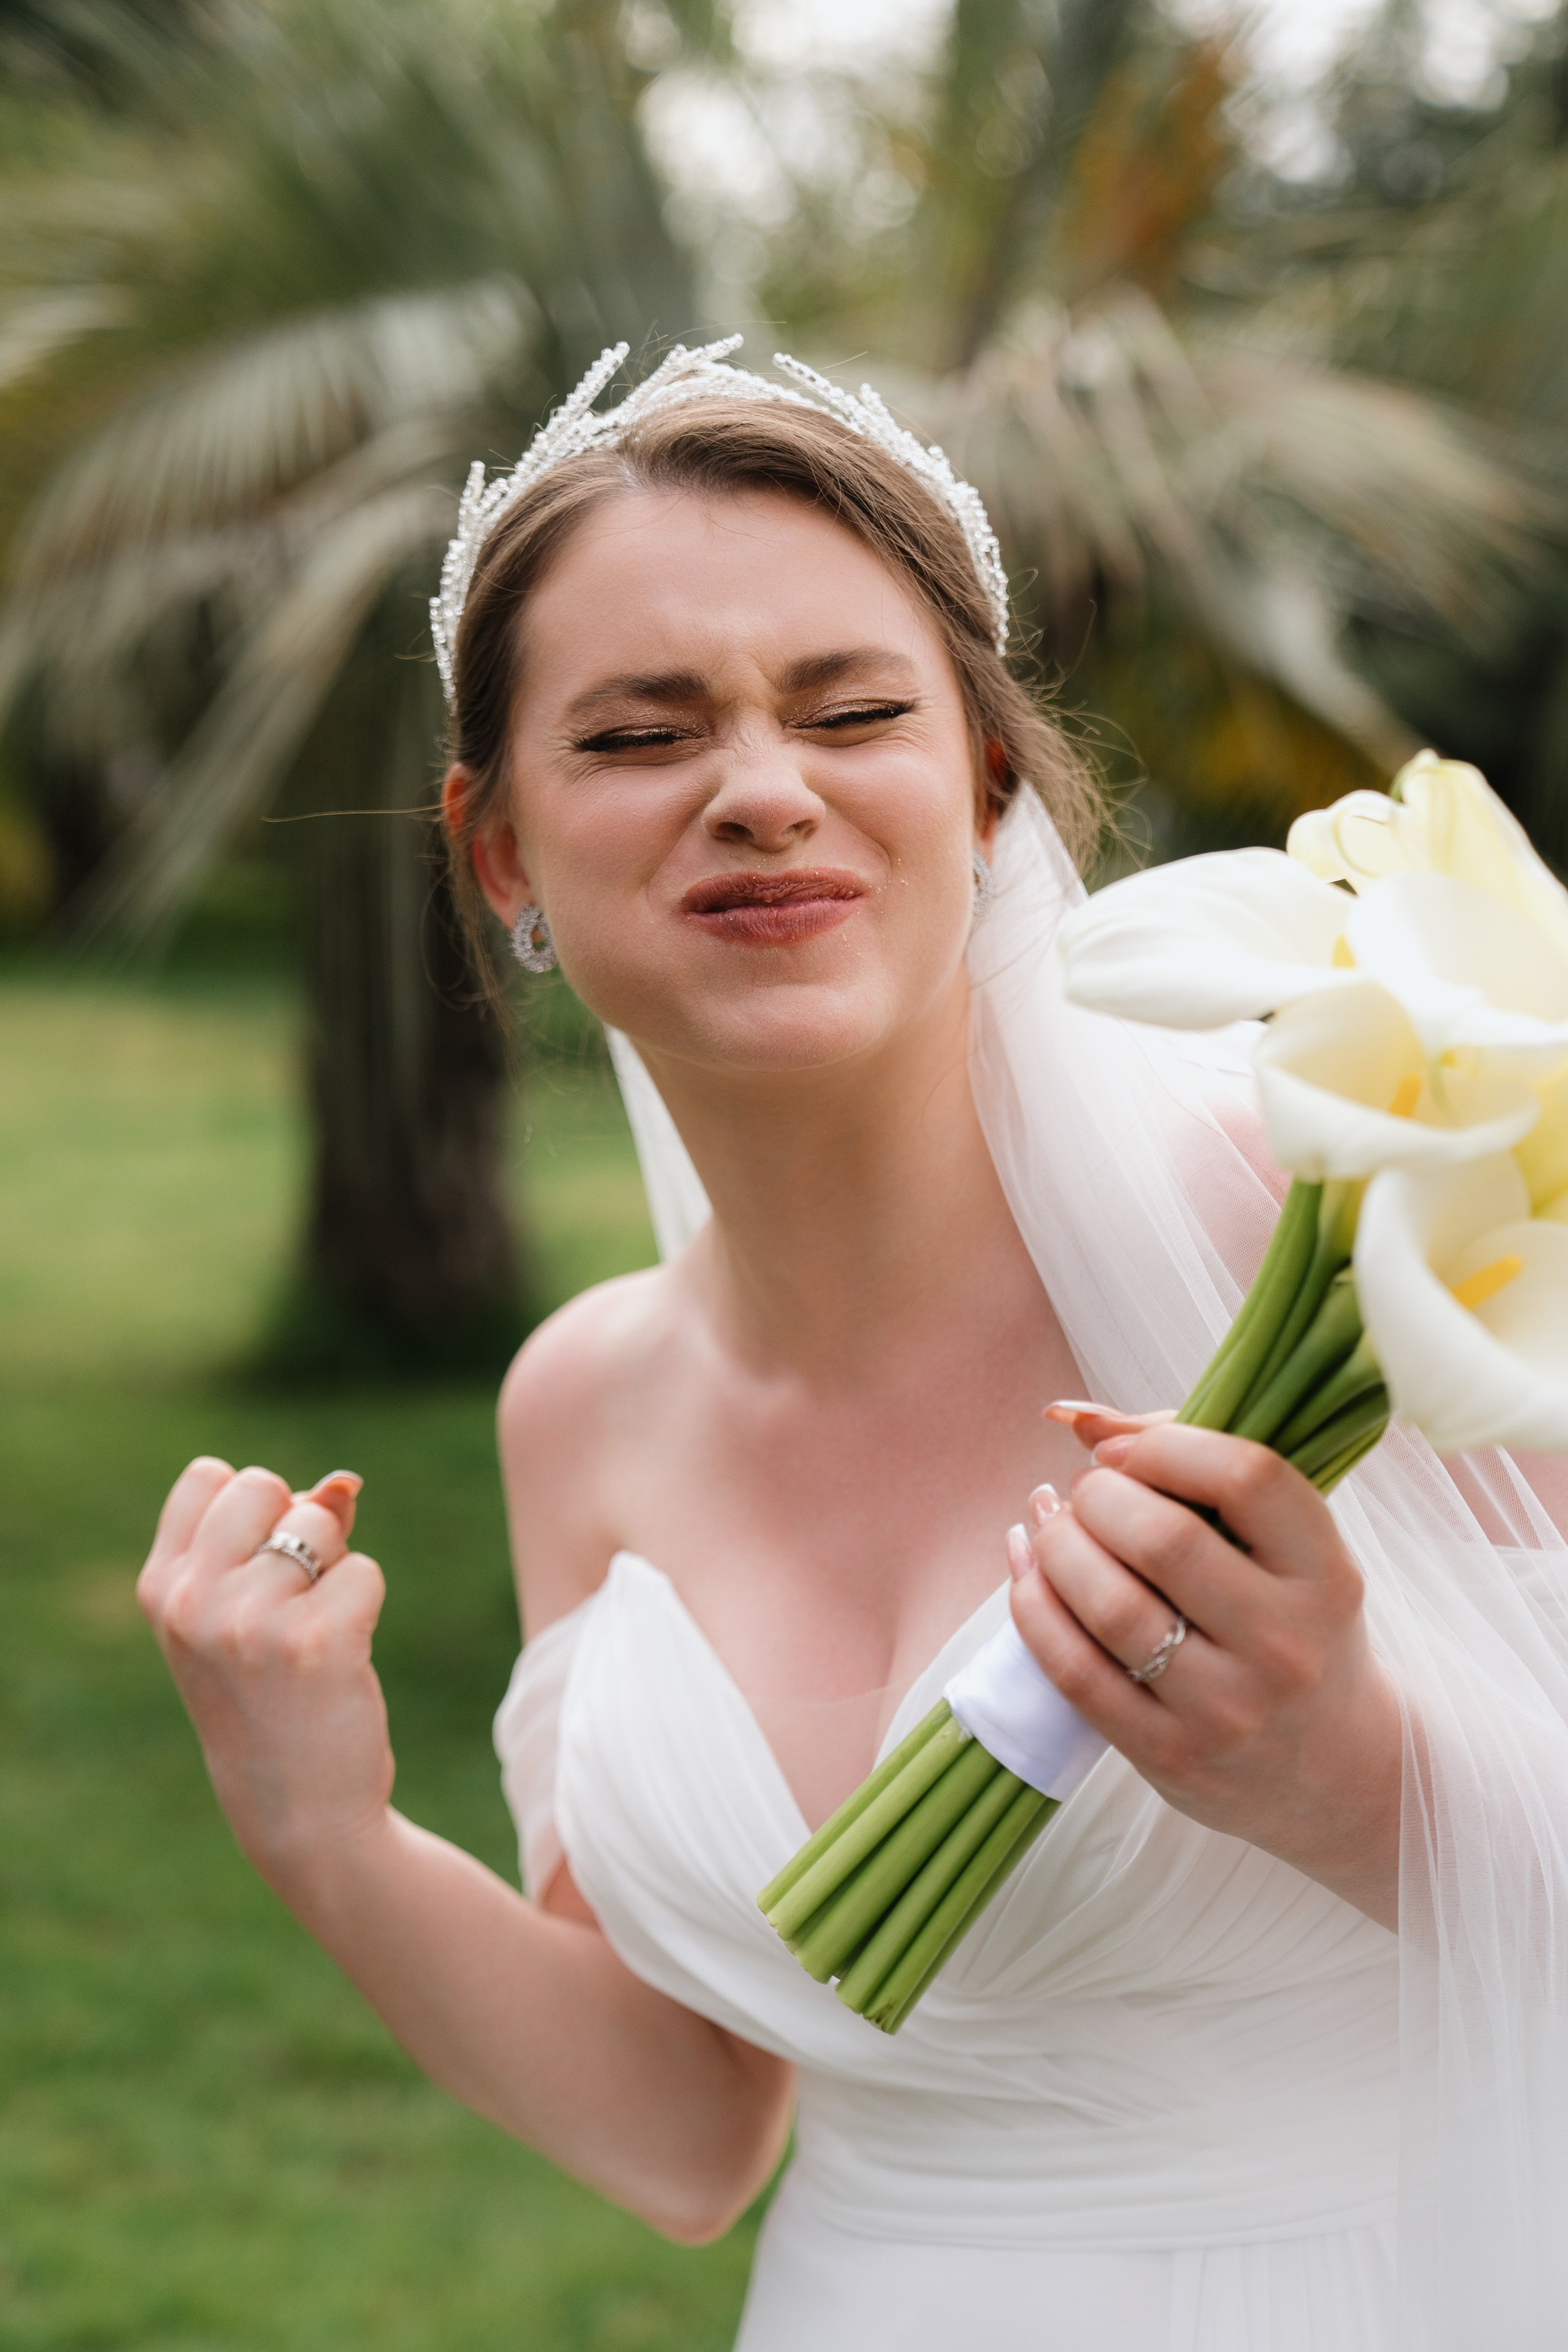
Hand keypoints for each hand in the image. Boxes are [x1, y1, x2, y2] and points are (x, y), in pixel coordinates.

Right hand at [138, 1457, 392, 1893]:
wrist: (297, 1809)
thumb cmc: (273, 1699)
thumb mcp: (244, 1613)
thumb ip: (280, 1535)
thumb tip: (346, 1483)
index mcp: (161, 1589)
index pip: (207, 1475)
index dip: (252, 1508)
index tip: (254, 1570)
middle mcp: (194, 1600)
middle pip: (265, 1483)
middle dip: (297, 1526)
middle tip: (292, 1603)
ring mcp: (251, 1622)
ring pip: (322, 1523)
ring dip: (335, 1570)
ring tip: (313, 1637)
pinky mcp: (317, 1641)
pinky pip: (365, 1571)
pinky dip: (367, 1605)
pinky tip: (342, 1659)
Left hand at [1012, 1417, 1400, 1926]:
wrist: (1334, 1770)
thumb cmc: (1293, 1626)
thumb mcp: (1285, 1550)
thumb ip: (1197, 1468)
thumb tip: (1080, 1418)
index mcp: (1326, 1575)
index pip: (1246, 1477)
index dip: (1163, 1445)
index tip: (1120, 1450)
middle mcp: (1285, 1645)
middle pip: (1161, 1539)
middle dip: (1098, 1497)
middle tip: (1085, 1492)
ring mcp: (1227, 1709)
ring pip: (1110, 1605)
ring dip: (1056, 1546)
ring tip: (1048, 1521)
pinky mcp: (1171, 1756)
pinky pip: (1075, 1671)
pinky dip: (1032, 1607)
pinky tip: (1026, 1568)